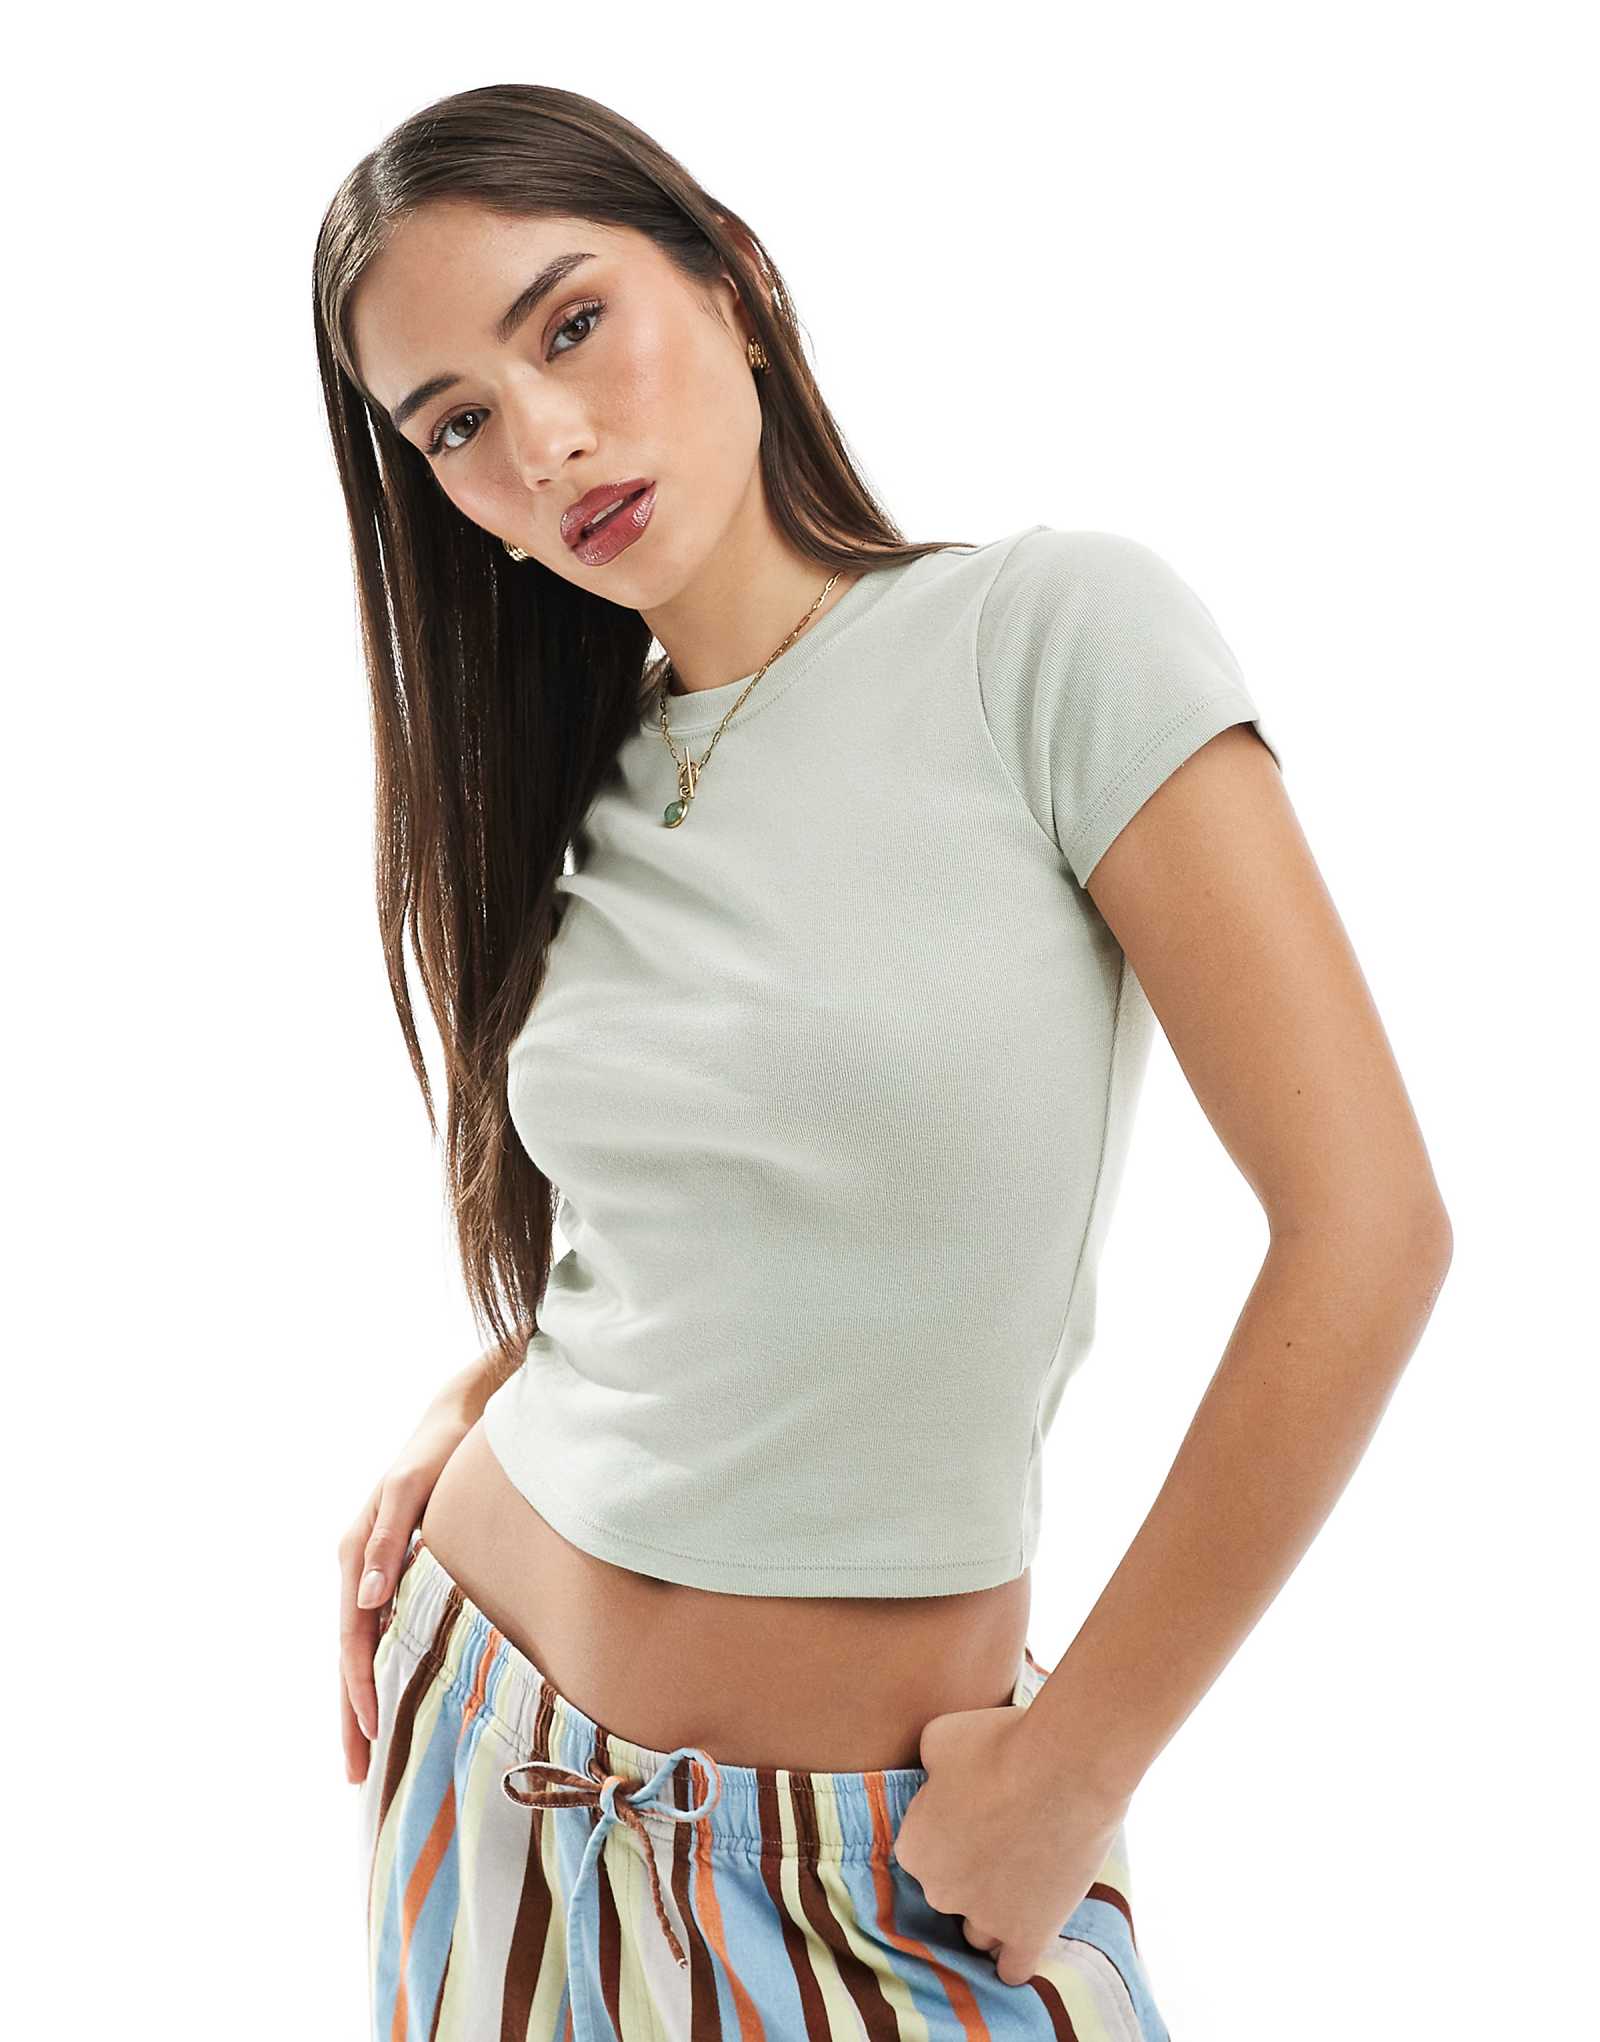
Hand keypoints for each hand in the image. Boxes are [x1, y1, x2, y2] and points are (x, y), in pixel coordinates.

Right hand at [337, 1386, 478, 1786]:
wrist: (456, 1418)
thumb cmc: (437, 1451)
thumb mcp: (411, 1487)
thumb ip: (388, 1539)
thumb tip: (367, 1599)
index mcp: (356, 1554)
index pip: (352, 1639)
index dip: (359, 1690)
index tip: (371, 1737)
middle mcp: (359, 1568)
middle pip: (350, 1656)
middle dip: (352, 1717)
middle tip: (358, 1777)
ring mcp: (376, 1571)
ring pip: (363, 1650)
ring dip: (362, 1701)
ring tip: (369, 1757)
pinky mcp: (396, 1570)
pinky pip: (382, 1632)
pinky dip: (382, 1670)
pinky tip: (393, 1697)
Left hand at [893, 1703, 1131, 1987]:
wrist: (1064, 1766)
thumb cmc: (999, 1742)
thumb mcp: (939, 1736)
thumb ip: (928, 1766)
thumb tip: (935, 1776)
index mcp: (914, 1848)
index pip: (922, 1853)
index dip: (949, 1832)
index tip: (976, 1813)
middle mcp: (940, 1892)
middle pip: (950, 1893)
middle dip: (972, 1871)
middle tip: (1005, 1837)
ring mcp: (986, 1919)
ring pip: (979, 1932)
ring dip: (994, 1911)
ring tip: (1022, 1878)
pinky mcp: (1031, 1936)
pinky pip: (1013, 1970)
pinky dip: (1015, 1959)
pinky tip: (1026, 1935)